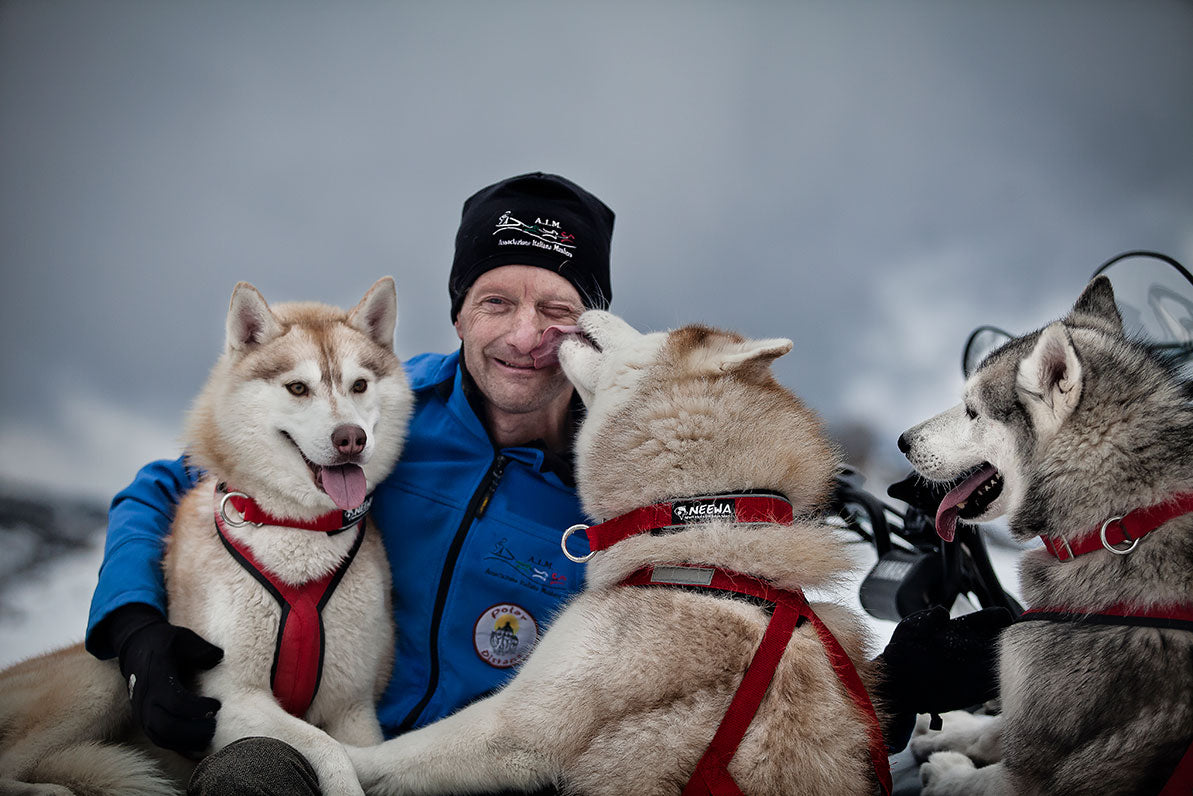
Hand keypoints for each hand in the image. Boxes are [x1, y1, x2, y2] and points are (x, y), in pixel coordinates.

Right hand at [110, 604, 223, 756]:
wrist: (135, 647)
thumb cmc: (164, 642)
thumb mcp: (183, 638)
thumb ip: (201, 649)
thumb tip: (218, 659)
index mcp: (157, 677)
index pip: (175, 701)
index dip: (197, 708)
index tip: (217, 705)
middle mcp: (146, 697)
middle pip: (167, 725)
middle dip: (193, 731)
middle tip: (215, 726)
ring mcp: (142, 710)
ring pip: (160, 736)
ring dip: (185, 741)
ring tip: (208, 736)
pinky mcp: (143, 717)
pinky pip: (156, 738)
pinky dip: (176, 744)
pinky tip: (194, 742)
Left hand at [874, 605, 1011, 748]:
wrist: (894, 683)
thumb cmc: (900, 651)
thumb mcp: (910, 628)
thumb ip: (927, 619)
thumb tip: (943, 612)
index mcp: (962, 628)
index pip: (994, 618)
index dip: (1002, 617)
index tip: (1003, 622)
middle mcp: (973, 648)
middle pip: (1005, 640)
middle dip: (1013, 641)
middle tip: (1012, 645)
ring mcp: (975, 669)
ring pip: (1004, 663)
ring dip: (1010, 664)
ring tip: (1007, 664)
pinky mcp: (973, 691)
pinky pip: (996, 685)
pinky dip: (1001, 683)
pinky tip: (997, 681)